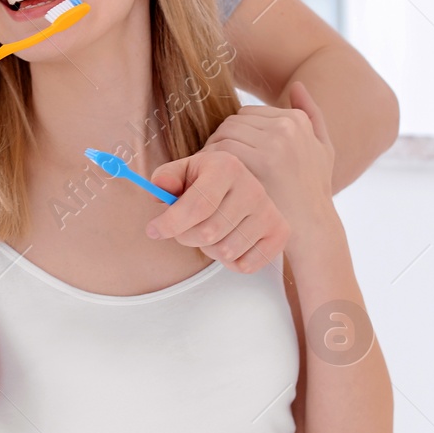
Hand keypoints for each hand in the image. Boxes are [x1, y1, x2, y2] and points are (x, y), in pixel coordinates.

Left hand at [147, 150, 289, 274]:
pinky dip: (230, 262)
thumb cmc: (202, 182)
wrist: (236, 186)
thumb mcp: (181, 173)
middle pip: (209, 233)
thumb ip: (165, 178)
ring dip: (208, 250)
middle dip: (186, 237)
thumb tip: (159, 187)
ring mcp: (269, 211)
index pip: (197, 206)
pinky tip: (228, 241)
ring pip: (226, 252)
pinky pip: (246, 265)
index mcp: (227, 167)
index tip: (153, 230)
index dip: (170, 224)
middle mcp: (253, 188)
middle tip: (182, 230)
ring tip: (209, 233)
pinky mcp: (280, 233)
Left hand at [200, 82, 339, 263]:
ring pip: (224, 134)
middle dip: (221, 141)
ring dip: (213, 152)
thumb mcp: (322, 150)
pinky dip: (212, 164)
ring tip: (214, 174)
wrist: (313, 229)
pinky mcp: (262, 162)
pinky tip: (215, 182)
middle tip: (216, 166)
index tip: (230, 157)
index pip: (246, 114)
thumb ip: (312, 115)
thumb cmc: (314, 191)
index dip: (234, 135)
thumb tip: (297, 86)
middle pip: (232, 122)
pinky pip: (223, 151)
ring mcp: (275, 143)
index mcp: (297, 120)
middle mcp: (287, 127)